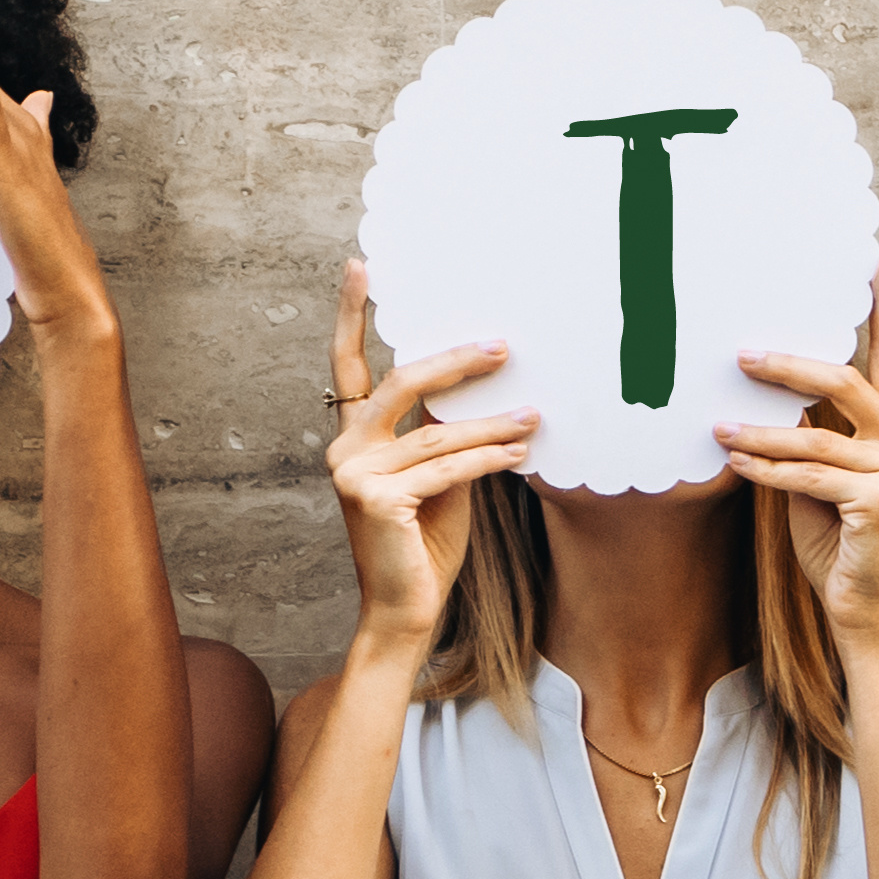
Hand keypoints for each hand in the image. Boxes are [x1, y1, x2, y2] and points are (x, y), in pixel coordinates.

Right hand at [324, 260, 530, 670]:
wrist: (404, 610)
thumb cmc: (423, 545)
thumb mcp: (437, 479)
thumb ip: (445, 436)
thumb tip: (486, 392)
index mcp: (352, 437)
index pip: (347, 366)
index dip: (351, 315)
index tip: (361, 267)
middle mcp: (344, 449)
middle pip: (400, 385)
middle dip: (454, 363)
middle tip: (501, 346)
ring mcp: (355, 475)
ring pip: (437, 435)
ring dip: (493, 424)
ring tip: (534, 417)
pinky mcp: (376, 501)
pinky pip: (446, 469)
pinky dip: (488, 459)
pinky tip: (519, 455)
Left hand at [726, 253, 878, 664]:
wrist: (862, 609)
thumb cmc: (836, 542)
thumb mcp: (816, 479)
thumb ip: (807, 436)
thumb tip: (761, 396)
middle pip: (846, 384)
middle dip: (790, 366)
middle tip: (742, 353)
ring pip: (817, 437)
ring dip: (761, 430)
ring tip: (717, 421)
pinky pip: (809, 477)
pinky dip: (766, 468)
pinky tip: (734, 458)